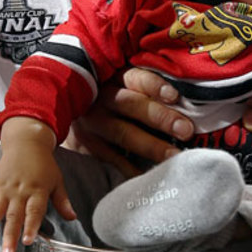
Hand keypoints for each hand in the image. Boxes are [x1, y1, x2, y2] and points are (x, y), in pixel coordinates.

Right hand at [0, 119, 74, 251]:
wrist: (25, 143)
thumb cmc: (43, 164)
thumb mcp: (56, 180)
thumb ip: (62, 201)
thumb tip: (73, 218)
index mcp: (37, 189)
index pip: (34, 211)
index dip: (31, 227)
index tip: (28, 241)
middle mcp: (19, 190)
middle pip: (14, 216)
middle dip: (9, 236)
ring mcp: (4, 188)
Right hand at [68, 67, 193, 175]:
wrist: (64, 110)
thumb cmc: (111, 96)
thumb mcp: (122, 83)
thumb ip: (147, 89)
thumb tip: (187, 101)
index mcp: (113, 77)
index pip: (135, 77)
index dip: (155, 86)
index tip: (175, 96)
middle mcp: (100, 98)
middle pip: (131, 105)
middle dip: (160, 117)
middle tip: (186, 130)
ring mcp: (92, 123)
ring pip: (123, 133)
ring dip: (152, 146)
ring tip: (174, 156)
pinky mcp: (86, 145)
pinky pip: (112, 158)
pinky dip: (132, 169)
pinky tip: (151, 175)